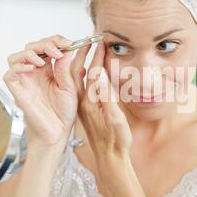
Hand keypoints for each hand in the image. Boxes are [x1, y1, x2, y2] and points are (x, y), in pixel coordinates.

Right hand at [3, 35, 88, 149]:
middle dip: (45, 44)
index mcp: (49, 68)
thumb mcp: (69, 86)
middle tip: (57, 51)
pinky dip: (19, 66)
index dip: (57, 41)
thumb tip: (66, 49)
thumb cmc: (64, 111)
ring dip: (30, 53)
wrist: (58, 131)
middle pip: (32, 47)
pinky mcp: (16, 89)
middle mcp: (35, 71)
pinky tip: (32, 68)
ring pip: (17, 56)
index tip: (69, 43)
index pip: (48, 45)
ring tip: (43, 60)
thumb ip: (66, 68)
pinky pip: (10, 72)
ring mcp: (24, 79)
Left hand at [77, 42, 132, 160]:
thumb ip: (108, 98)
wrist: (109, 159)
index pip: (88, 72)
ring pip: (79, 78)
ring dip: (84, 61)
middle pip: (79, 71)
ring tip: (91, 48)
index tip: (100, 41)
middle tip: (93, 37)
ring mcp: (83, 105)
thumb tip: (99, 76)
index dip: (94, 55)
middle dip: (85, 53)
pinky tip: (90, 69)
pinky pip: (83, 86)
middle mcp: (82, 102)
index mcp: (89, 103)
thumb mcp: (115, 120)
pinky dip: (86, 73)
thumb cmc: (116, 142)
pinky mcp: (87, 109)